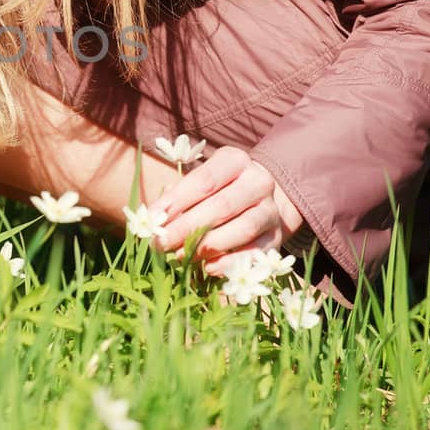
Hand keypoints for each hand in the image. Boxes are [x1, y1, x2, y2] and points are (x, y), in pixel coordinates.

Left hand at [145, 145, 304, 270]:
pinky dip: (232, 262)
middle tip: (161, 243)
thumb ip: (178, 196)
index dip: (177, 200)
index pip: (204, 180)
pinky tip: (209, 268)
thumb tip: (153, 218)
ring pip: (243, 228)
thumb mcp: (200, 183)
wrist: (261, 200)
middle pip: (222, 205)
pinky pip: (257, 251)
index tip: (152, 218)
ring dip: (209, 245)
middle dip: (187, 227)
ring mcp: (271, 209)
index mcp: (235, 160)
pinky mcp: (277, 236)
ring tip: (181, 256)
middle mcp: (258, 181)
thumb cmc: (218, 190)